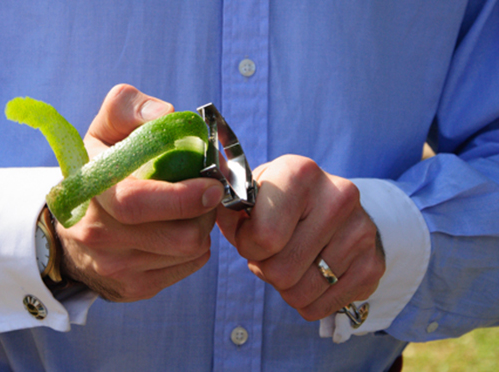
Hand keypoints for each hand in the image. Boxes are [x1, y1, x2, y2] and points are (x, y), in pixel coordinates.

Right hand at [55, 84, 223, 301]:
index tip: (210, 185)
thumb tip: (165, 113)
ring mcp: (115, 267)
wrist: (68, 232)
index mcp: (89, 191)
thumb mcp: (102, 131)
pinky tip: (179, 229)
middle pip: (178, 236)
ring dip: (201, 226)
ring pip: (188, 251)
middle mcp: (97, 236)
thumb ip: (128, 107)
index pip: (136, 203)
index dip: (182, 197)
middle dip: (204, 212)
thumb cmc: (97, 172)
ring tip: (190, 209)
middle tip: (206, 192)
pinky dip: (195, 246)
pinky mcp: (133, 287)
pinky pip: (188, 266)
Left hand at [216, 155, 384, 320]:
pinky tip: (311, 275)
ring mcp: (361, 231)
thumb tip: (208, 212)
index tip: (251, 234)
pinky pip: (323, 307)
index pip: (264, 237)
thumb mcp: (254, 193)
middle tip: (273, 252)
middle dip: (266, 268)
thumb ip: (229, 207)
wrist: (334, 205)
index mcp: (300, 173)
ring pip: (301, 294)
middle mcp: (338, 197)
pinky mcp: (374, 264)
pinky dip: (308, 301)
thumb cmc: (281, 202)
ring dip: (285, 287)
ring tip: (291, 262)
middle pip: (281, 271)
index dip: (248, 245)